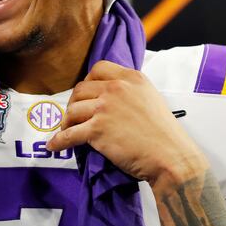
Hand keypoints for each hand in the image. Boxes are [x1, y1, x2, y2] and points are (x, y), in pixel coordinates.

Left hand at [46, 61, 207, 184]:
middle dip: (74, 102)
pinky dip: (59, 141)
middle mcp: (116, 88)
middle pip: (81, 89)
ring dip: (67, 122)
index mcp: (131, 78)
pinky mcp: (97, 130)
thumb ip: (130, 92)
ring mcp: (105, 108)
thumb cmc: (165, 134)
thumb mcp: (151, 98)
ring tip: (68, 130)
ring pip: (72, 111)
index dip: (88, 81)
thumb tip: (109, 97)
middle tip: (74, 115)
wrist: (171, 157)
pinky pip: (69, 134)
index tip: (86, 93)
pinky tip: (54, 146)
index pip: (98, 69)